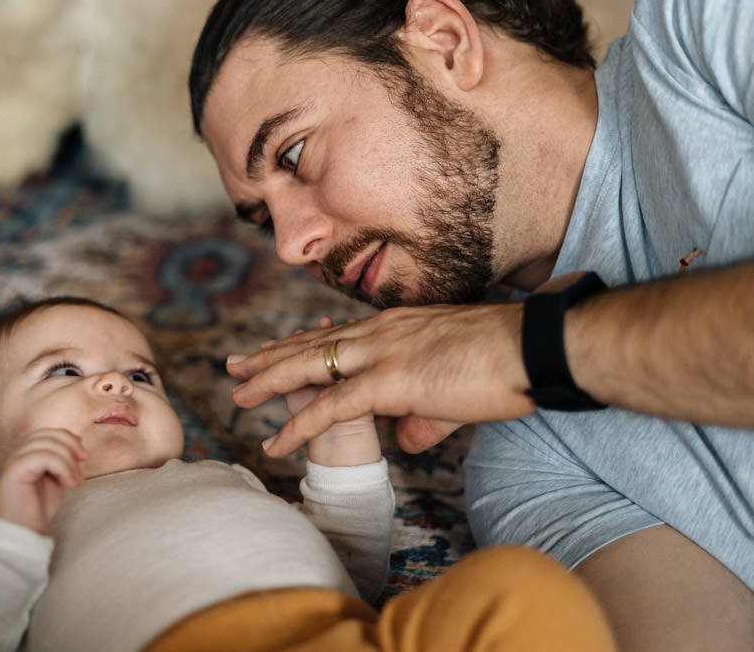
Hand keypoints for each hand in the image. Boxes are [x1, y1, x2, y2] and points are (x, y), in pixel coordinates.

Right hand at [0, 427, 87, 534]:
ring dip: (68, 460)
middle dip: (70, 444)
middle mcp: (18, 455)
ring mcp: (14, 461)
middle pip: (47, 434)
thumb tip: (77, 446)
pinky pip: (42, 456)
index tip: (83, 456)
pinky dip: (62, 467)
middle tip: (84, 461)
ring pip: (46, 443)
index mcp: (26, 455)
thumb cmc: (38, 510)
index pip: (47, 433)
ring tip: (75, 481)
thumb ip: (61, 462)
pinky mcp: (14, 471)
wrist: (24, 534)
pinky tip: (68, 484)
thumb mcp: (55, 480)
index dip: (68, 438)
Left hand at [228, 304, 534, 456]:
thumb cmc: (506, 362)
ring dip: (269, 382)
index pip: (337, 335)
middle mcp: (381, 333)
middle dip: (270, 356)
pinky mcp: (391, 381)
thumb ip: (425, 415)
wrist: (535, 347)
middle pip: (311, 344)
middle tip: (236, 364)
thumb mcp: (456, 389)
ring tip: (237, 394)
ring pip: (309, 367)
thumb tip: (406, 438)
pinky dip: (299, 426)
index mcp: (397, 327)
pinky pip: (331, 408)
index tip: (275, 350)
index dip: (302, 345)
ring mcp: (383, 353)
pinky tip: (276, 442)